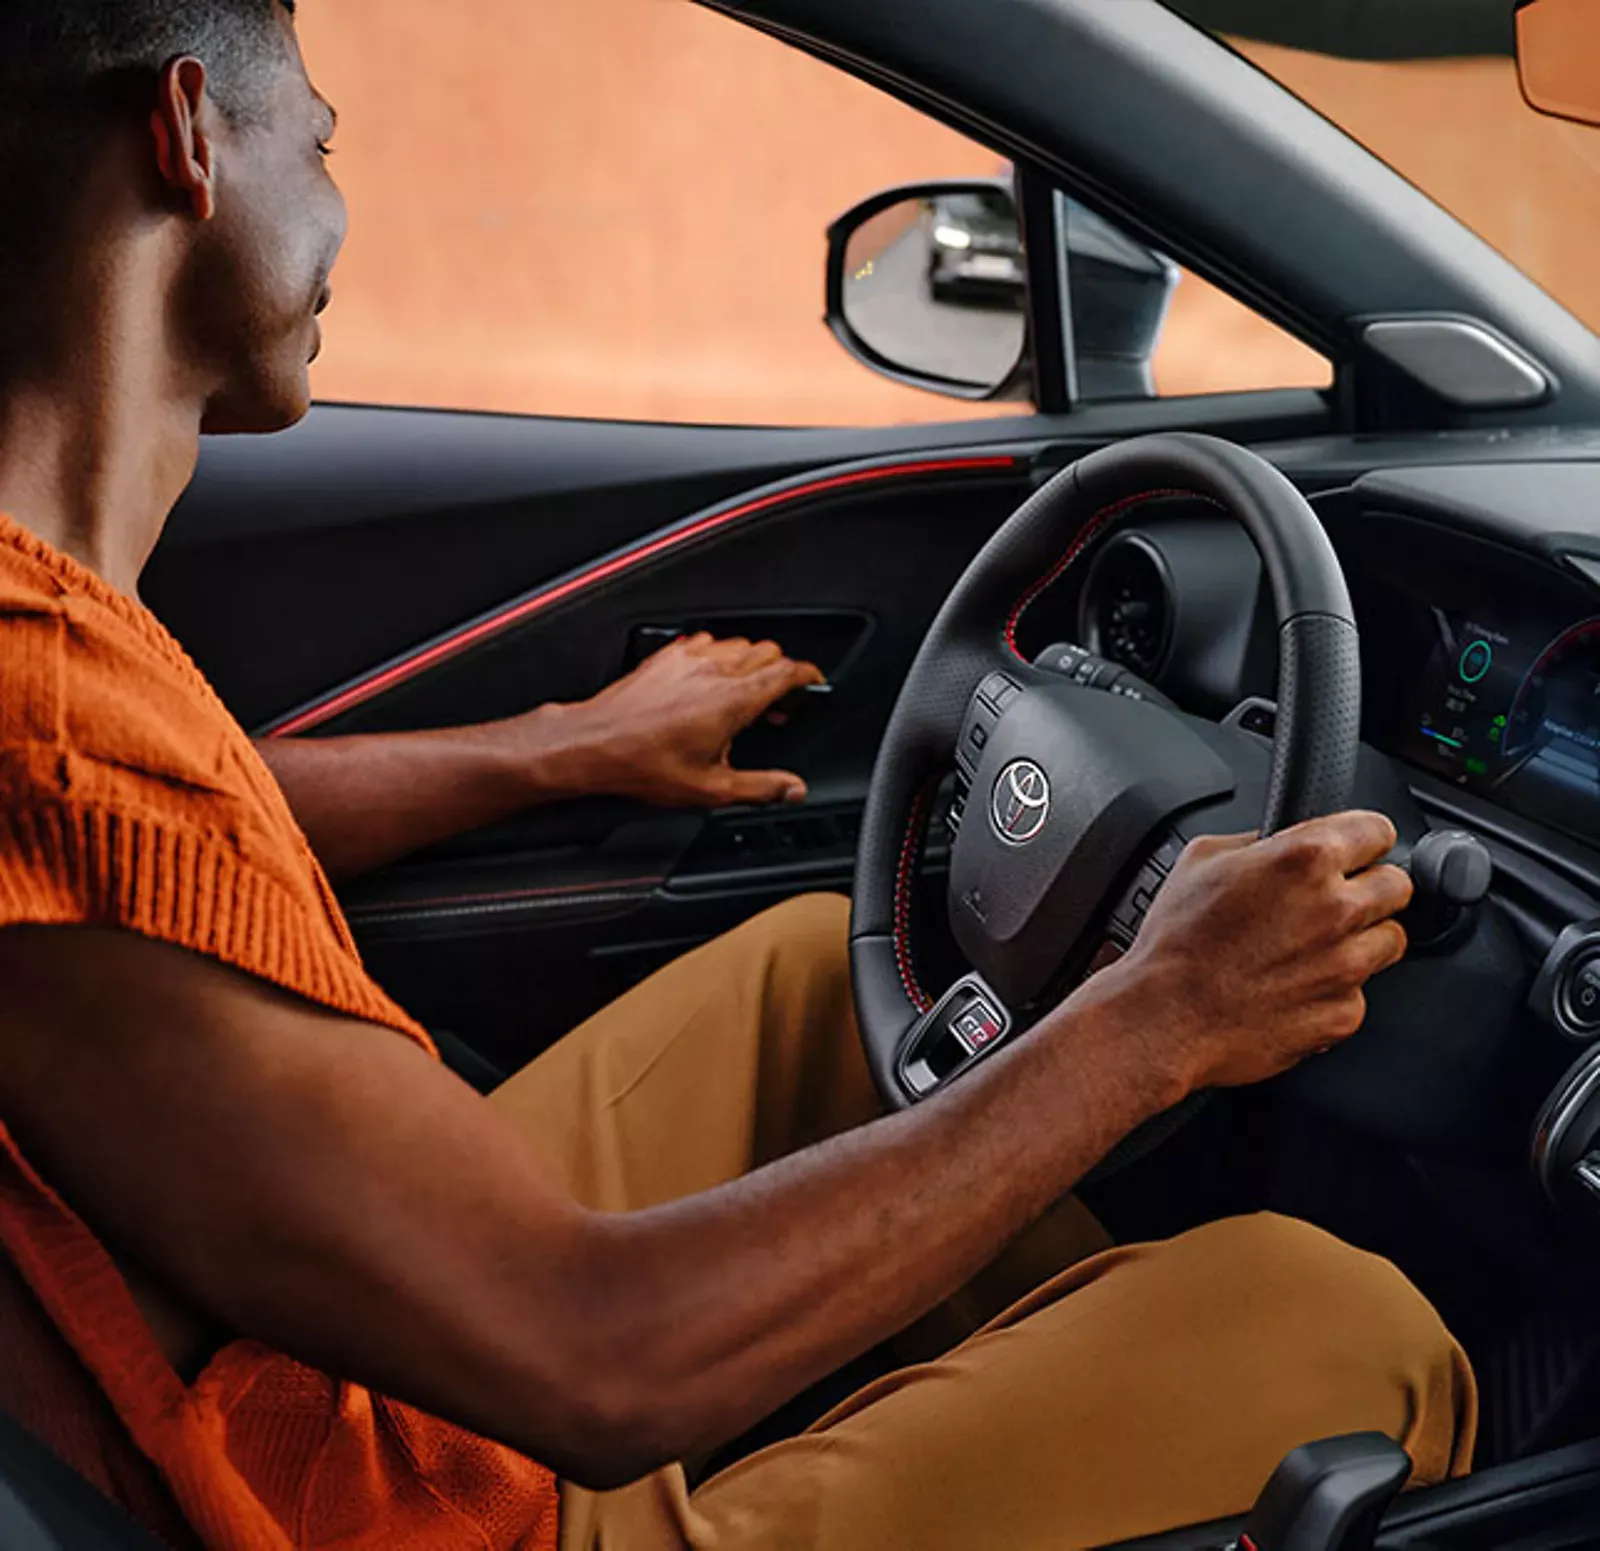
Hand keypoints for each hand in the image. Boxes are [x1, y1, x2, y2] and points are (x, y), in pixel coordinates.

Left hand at [536, 634, 823, 807]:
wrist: (594, 744)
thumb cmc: (644, 764)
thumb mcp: (712, 788)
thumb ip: (761, 787)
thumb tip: (792, 788)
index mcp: (734, 700)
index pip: (788, 670)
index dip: (808, 676)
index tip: (813, 686)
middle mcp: (714, 671)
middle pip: (768, 650)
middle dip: (782, 671)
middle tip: (779, 702)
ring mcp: (689, 659)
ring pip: (738, 643)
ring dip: (751, 662)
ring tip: (746, 693)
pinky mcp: (666, 657)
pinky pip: (706, 643)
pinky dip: (718, 656)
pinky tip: (710, 681)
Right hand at [1090, 811, 1411, 1093]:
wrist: (1163, 1017)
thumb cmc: (1174, 943)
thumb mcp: (1200, 860)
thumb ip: (1257, 842)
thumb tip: (1277, 842)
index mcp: (1305, 859)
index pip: (1377, 830)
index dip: (1362, 839)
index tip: (1356, 850)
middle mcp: (1337, 908)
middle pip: (1398, 885)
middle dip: (1369, 889)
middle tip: (1331, 902)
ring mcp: (1347, 966)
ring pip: (1390, 940)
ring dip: (1360, 940)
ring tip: (1311, 949)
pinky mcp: (1344, 1013)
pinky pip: (1359, 993)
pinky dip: (1334, 990)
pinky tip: (1294, 987)